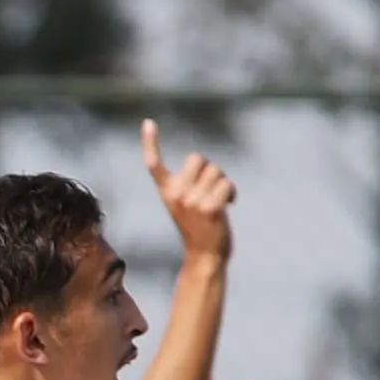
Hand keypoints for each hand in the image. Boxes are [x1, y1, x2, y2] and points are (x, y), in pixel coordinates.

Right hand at [142, 121, 234, 256]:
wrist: (205, 256)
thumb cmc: (199, 227)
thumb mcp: (187, 204)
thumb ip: (191, 183)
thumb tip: (208, 167)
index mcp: (167, 192)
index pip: (154, 164)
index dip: (150, 143)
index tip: (148, 123)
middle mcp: (176, 195)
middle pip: (198, 159)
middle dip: (210, 170)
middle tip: (211, 190)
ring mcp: (192, 202)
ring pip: (216, 171)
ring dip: (224, 183)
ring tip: (220, 201)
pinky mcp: (210, 208)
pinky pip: (226, 184)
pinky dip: (232, 192)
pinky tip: (229, 205)